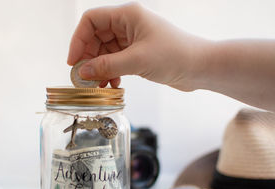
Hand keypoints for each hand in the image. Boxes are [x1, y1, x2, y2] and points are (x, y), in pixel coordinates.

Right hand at [67, 2, 207, 89]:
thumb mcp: (137, 61)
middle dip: (88, 58)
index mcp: (127, 15)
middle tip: (84, 78)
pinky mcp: (137, 54)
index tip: (73, 62)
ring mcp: (132, 40)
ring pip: (104, 52)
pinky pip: (115, 61)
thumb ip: (107, 66)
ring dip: (99, 69)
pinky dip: (110, 72)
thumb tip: (82, 72)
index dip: (78, 40)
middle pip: (95, 37)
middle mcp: (128, 25)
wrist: (200, 67)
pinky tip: (112, 85)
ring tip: (98, 85)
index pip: (91, 21)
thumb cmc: (175, 55)